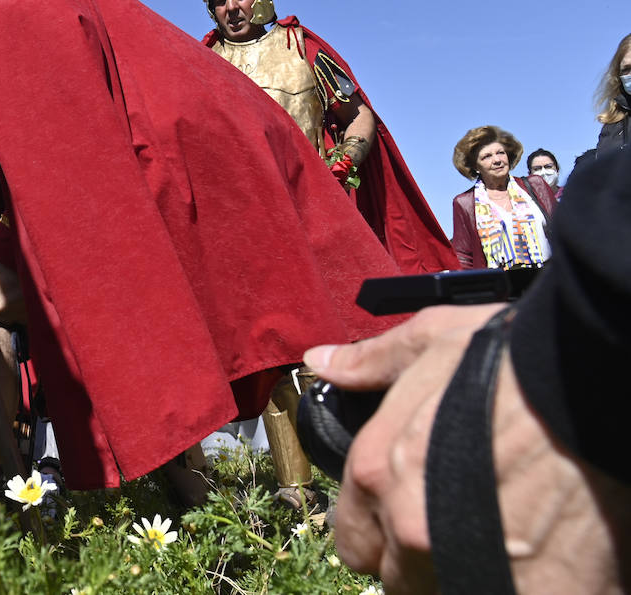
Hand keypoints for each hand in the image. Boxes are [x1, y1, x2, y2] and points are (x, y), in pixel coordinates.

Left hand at [306, 305, 628, 593]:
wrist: (587, 381)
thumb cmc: (516, 356)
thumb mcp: (433, 340)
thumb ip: (372, 363)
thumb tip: (322, 362)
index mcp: (377, 472)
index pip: (356, 542)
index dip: (385, 536)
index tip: (411, 525)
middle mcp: (408, 525)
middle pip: (402, 579)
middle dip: (426, 563)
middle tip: (462, 533)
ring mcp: (462, 562)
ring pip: (447, 593)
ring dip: (470, 576)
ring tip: (504, 548)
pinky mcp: (530, 588)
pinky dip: (524, 588)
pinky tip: (545, 568)